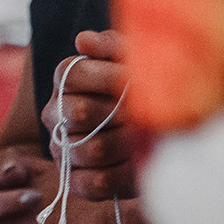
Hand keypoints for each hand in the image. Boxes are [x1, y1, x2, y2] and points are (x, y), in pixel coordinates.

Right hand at [44, 30, 138, 201]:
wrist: (166, 129)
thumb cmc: (150, 85)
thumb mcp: (136, 58)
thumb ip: (111, 45)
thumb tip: (82, 40)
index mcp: (67, 80)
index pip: (72, 75)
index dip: (107, 77)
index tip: (136, 77)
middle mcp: (57, 113)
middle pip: (79, 112)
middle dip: (120, 111)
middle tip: (147, 111)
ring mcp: (62, 148)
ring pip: (90, 148)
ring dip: (127, 143)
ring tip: (146, 137)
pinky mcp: (75, 179)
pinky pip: (90, 182)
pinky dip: (119, 175)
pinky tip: (135, 163)